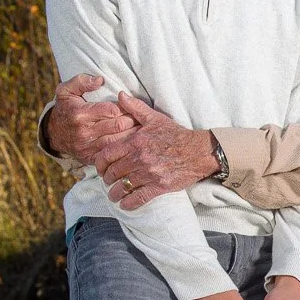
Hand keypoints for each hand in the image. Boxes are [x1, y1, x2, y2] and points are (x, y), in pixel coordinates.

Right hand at [48, 74, 138, 161]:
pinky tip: (131, 142)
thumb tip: (100, 80)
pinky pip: (112, 153)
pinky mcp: (91, 157)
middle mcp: (84, 132)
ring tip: (141, 128)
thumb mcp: (66, 90)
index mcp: (80, 114)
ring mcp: (88, 146)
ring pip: (118, 141)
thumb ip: (81, 81)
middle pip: (118, 126)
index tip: (130, 105)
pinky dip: (124, 148)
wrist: (54, 134)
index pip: (111, 110)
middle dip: (132, 120)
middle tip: (142, 117)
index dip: (125, 107)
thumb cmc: (66, 108)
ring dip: (132, 134)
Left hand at [95, 93, 216, 208]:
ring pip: (123, 187)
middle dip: (107, 179)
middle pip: (113, 172)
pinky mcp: (160, 186)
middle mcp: (140, 158)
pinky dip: (129, 203)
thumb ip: (135, 108)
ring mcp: (150, 173)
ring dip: (115, 193)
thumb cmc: (176, 134)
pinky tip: (125, 204)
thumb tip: (120, 95)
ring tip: (114, 195)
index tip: (100, 168)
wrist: (199, 151)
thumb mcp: (155, 118)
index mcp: (135, 142)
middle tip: (107, 181)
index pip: (107, 155)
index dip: (99, 164)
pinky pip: (139, 198)